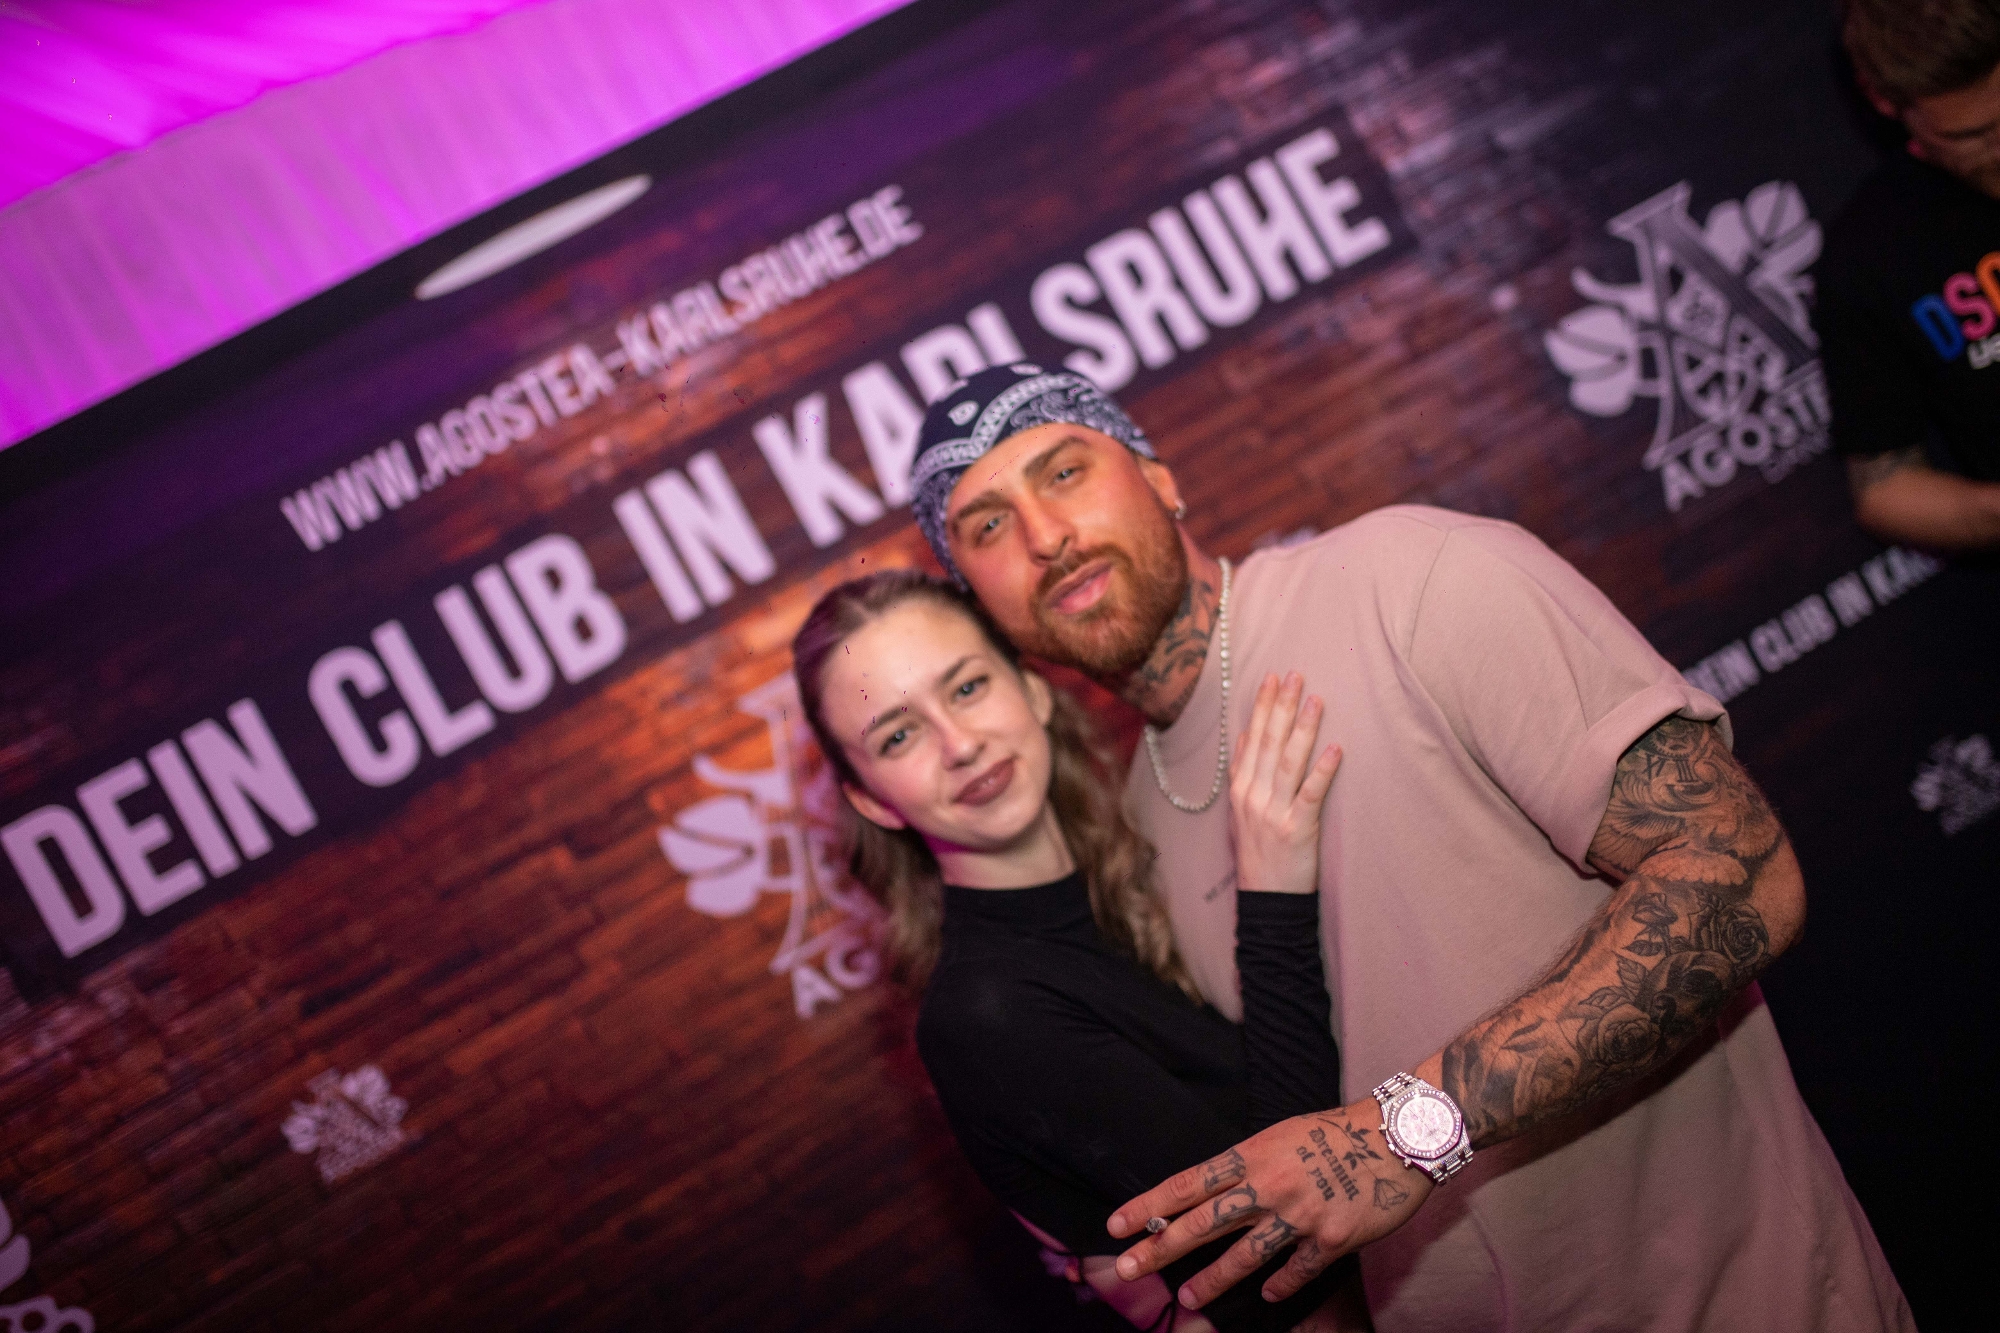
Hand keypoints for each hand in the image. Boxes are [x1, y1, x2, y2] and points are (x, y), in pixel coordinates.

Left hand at [1106, 1096, 1429, 1309]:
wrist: (1397, 1136)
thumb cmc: (1335, 1132)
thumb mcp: (1280, 1136)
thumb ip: (1247, 1167)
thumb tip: (1206, 1194)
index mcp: (1252, 1155)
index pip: (1188, 1183)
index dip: (1150, 1205)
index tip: (1118, 1224)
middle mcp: (1269, 1185)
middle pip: (1203, 1222)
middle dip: (1161, 1247)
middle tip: (1128, 1267)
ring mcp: (1300, 1213)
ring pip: (1244, 1255)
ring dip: (1212, 1280)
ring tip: (1186, 1298)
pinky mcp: (1331, 1238)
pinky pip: (1297, 1269)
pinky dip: (1280, 1285)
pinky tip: (1268, 1297)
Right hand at [1231, 672, 1341, 895]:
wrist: (1266, 900)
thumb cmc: (1258, 854)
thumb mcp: (1241, 813)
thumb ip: (1244, 774)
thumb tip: (1246, 736)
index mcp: (1240, 790)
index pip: (1250, 739)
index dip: (1261, 707)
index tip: (1271, 678)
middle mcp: (1252, 796)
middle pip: (1268, 743)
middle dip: (1281, 706)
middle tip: (1295, 675)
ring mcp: (1272, 812)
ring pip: (1288, 762)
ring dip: (1302, 728)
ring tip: (1315, 700)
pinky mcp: (1296, 829)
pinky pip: (1310, 794)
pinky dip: (1322, 770)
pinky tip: (1334, 748)